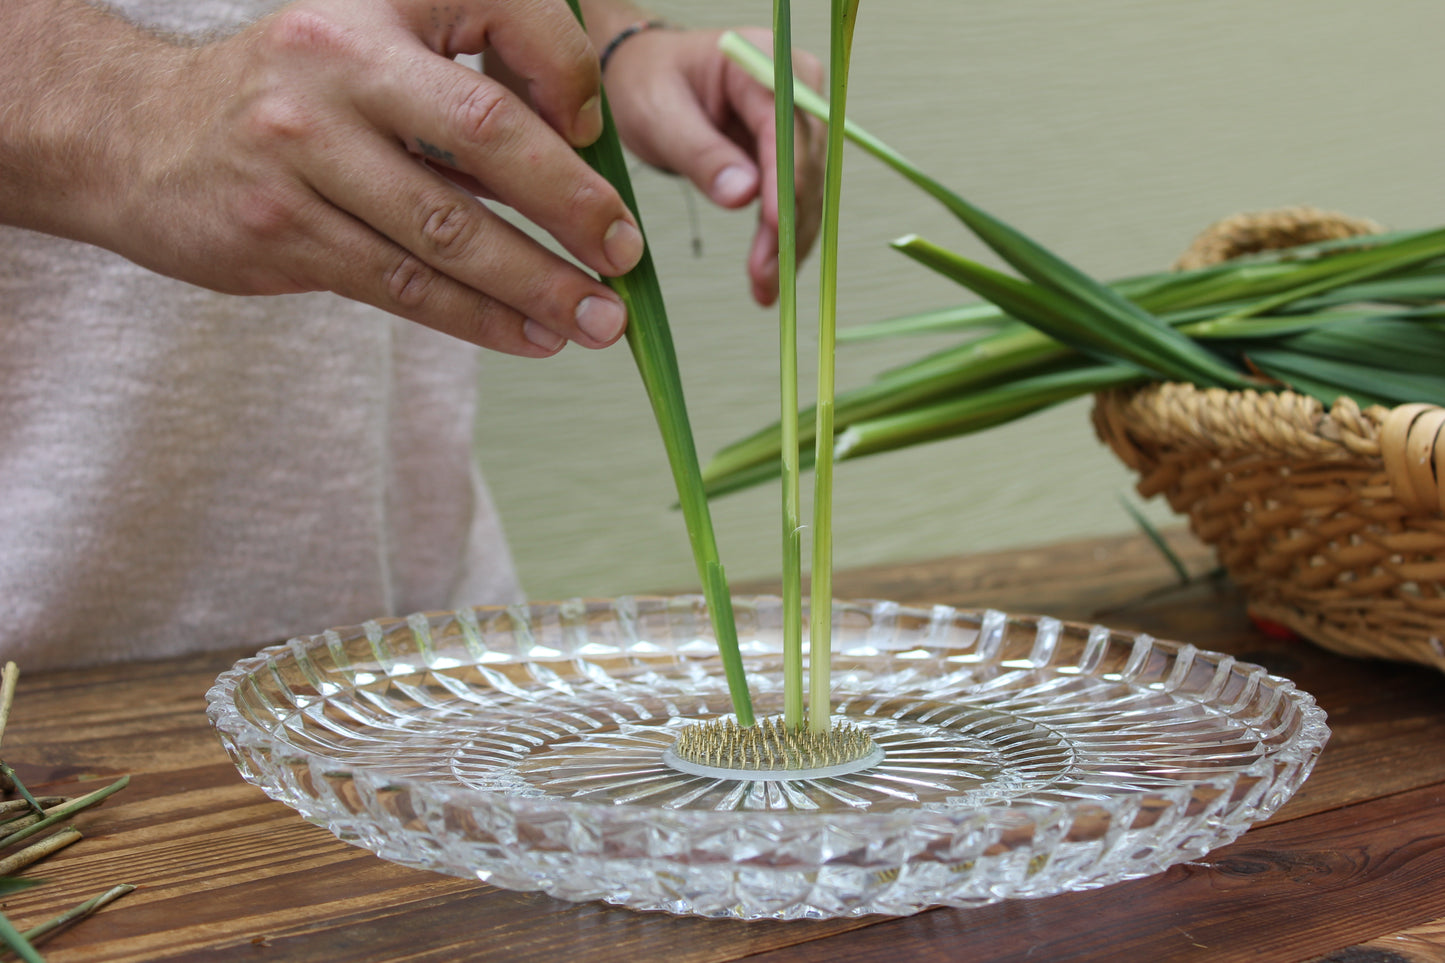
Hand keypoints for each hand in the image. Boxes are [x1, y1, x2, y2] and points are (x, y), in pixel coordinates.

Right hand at [8, 0, 644, 356]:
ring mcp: (301, 148)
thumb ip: (462, 88)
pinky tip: (532, 336)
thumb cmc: (290, 98)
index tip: (598, 136)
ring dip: (538, 283)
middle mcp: (337, 60)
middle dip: (573, 202)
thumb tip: (586, 161)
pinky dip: (480, 318)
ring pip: (448, 228)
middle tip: (626, 253)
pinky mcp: (281, 229)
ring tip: (599, 321)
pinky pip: (404, 284)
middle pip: (486, 130)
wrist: (135, 136)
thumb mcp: (368, 48)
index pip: (503, 11)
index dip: (569, 74)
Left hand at [599, 25, 825, 306]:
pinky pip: (795, 200)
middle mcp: (796, 86)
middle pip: (806, 163)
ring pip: (807, 190)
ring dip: (789, 243)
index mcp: (762, 60)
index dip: (786, 179)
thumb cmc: (648, 80)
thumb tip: (744, 196)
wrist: (647, 76)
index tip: (776, 226)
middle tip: (766, 277)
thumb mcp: (659, 112)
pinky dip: (782, 240)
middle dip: (788, 225)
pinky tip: (769, 277)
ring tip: (765, 289)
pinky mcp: (791, 151)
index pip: (786, 125)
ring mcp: (799, 120)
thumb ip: (700, 151)